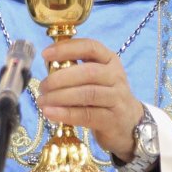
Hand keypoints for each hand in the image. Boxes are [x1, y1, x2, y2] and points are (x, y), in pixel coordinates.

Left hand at [34, 38, 142, 161]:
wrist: (129, 124)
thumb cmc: (104, 96)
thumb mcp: (95, 78)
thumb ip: (75, 69)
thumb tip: (47, 64)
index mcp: (110, 60)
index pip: (90, 47)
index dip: (67, 48)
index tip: (45, 54)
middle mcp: (116, 76)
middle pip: (88, 72)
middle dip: (60, 78)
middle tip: (42, 86)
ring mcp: (117, 98)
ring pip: (88, 94)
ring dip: (60, 97)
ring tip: (42, 101)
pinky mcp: (113, 119)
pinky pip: (87, 115)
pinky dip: (66, 114)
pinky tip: (50, 113)